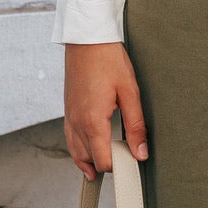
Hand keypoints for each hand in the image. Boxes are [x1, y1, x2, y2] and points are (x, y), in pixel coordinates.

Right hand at [63, 43, 148, 178]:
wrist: (87, 39)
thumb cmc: (108, 60)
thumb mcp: (129, 92)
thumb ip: (135, 126)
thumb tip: (140, 152)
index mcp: (93, 121)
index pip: (103, 160)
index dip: (120, 166)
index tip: (134, 163)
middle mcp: (77, 123)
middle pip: (89, 160)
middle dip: (107, 165)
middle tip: (126, 162)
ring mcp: (69, 117)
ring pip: (76, 153)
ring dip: (91, 162)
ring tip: (108, 167)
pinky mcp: (67, 110)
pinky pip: (70, 139)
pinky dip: (79, 150)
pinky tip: (89, 152)